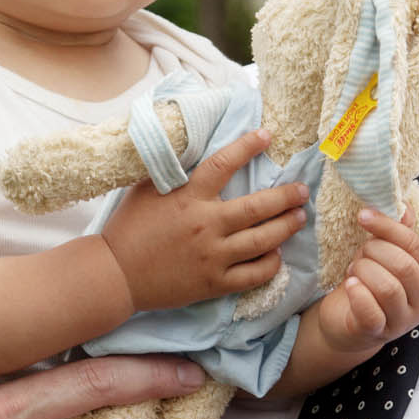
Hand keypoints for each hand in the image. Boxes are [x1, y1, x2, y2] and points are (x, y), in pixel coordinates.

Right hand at [101, 127, 307, 309]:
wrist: (116, 274)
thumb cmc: (129, 228)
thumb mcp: (147, 190)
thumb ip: (175, 172)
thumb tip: (193, 145)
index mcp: (188, 197)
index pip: (224, 163)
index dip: (248, 146)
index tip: (267, 136)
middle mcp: (205, 225)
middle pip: (258, 207)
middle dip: (286, 196)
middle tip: (302, 190)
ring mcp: (212, 256)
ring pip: (263, 241)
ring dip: (286, 227)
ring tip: (299, 218)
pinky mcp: (213, 283)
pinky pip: (253, 274)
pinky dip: (270, 264)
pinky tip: (277, 255)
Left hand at [313, 207, 418, 358]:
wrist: (348, 323)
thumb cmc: (370, 284)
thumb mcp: (384, 255)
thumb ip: (397, 233)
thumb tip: (404, 207)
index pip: (416, 246)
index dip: (389, 228)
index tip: (364, 216)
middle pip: (404, 266)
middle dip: (375, 252)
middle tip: (360, 254)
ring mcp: (403, 320)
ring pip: (388, 288)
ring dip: (364, 271)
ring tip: (354, 271)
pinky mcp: (379, 332)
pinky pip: (371, 311)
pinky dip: (357, 293)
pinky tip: (349, 284)